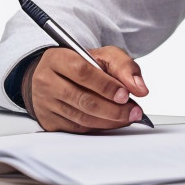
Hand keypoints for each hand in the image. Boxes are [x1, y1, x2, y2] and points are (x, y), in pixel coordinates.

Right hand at [22, 46, 149, 132]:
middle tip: (134, 111)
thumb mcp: (103, 55)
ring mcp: (44, 103)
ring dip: (109, 121)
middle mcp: (46, 81)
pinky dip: (98, 128)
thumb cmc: (80, 63)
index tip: (126, 95)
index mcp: (58, 58)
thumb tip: (140, 88)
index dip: (106, 86)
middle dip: (113, 109)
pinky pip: (76, 129)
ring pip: (80, 117)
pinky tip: (112, 123)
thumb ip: (124, 66)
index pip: (83, 73)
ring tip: (128, 117)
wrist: (55, 74)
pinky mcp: (47, 121)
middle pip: (83, 99)